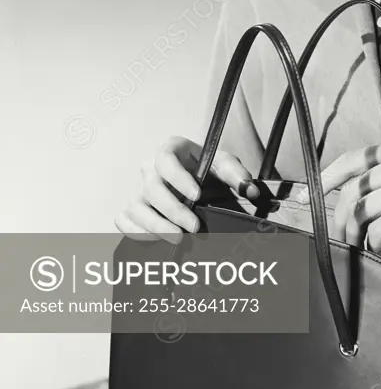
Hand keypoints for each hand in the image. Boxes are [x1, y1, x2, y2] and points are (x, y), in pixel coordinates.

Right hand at [114, 135, 257, 244]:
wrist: (201, 182)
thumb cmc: (210, 169)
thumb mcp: (225, 165)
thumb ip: (238, 174)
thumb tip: (250, 190)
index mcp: (171, 149)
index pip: (166, 159)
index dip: (178, 178)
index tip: (197, 195)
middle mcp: (150, 167)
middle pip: (151, 187)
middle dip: (172, 210)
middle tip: (193, 227)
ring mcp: (139, 188)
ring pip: (136, 206)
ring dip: (154, 226)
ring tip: (177, 240)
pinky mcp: (133, 207)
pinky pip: (123, 218)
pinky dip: (134, 231)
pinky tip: (154, 240)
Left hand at [296, 138, 380, 254]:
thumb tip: (361, 194)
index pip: (355, 157)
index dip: (330, 175)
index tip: (311, 191)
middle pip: (354, 187)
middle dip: (340, 214)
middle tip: (339, 233)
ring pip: (362, 208)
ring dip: (354, 231)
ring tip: (358, 243)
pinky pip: (380, 227)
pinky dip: (376, 240)